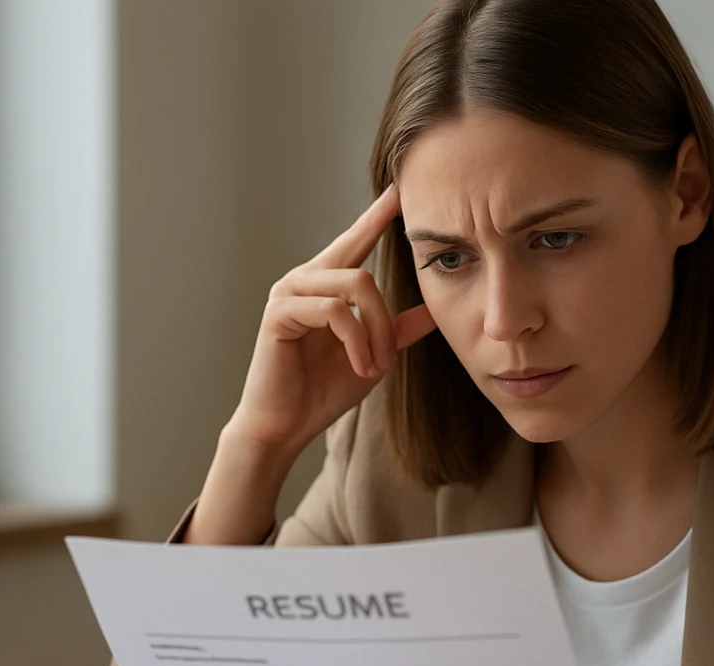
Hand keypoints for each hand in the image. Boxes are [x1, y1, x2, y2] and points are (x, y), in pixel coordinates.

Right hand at [228, 183, 436, 457]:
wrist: (285, 425)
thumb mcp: (372, 356)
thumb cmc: (321, 392)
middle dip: (384, 313)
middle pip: (361, 268)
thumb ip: (397, 329)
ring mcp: (289, 292)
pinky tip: (359, 366)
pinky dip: (356, 340)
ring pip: (353, 286)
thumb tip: (434, 309)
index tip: (400, 191)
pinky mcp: (279, 312)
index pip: (354, 242)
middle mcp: (304, 280)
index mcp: (324, 285)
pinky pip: (334, 311)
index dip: (376, 216)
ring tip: (374, 366)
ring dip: (374, 331)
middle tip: (389, 356)